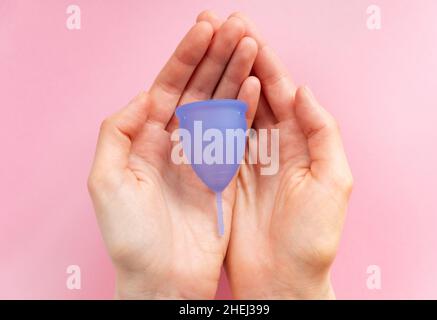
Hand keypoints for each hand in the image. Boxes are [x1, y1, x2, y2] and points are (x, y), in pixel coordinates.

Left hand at [88, 16, 260, 298]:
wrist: (163, 277)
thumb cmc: (131, 237)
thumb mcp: (106, 182)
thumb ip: (118, 132)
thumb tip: (144, 96)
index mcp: (146, 138)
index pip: (169, 86)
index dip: (185, 57)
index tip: (205, 29)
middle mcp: (174, 141)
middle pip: (198, 89)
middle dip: (215, 56)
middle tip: (235, 27)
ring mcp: (201, 155)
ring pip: (220, 105)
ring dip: (234, 74)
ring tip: (249, 45)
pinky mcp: (222, 172)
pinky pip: (236, 134)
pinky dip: (245, 109)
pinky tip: (254, 86)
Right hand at [198, 12, 352, 298]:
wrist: (282, 279)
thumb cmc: (312, 238)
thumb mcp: (332, 182)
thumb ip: (322, 132)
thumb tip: (302, 90)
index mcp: (301, 141)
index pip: (281, 92)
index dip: (265, 62)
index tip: (246, 33)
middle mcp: (273, 145)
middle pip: (255, 93)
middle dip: (239, 60)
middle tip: (221, 27)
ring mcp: (248, 158)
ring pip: (233, 109)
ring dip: (221, 78)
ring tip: (207, 48)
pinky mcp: (226, 174)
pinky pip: (216, 138)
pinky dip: (208, 114)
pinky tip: (198, 92)